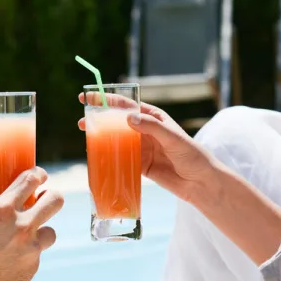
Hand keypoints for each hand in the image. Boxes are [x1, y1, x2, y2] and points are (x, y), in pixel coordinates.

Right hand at [0, 168, 63, 280]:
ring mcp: (30, 248)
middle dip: (52, 196)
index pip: (31, 180)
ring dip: (42, 229)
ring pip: (52, 231)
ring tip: (26, 235)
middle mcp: (21, 226)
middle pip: (55, 201)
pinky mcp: (33, 266)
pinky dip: (29, 252)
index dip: (38, 174)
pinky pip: (38, 253)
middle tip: (42, 200)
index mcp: (1, 210)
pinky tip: (12, 258)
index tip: (39, 175)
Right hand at [78, 94, 213, 202]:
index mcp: (153, 118)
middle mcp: (145, 131)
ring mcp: (141, 148)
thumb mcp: (173, 138)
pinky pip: (120, 159)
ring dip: (100, 139)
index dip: (106, 100)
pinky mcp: (140, 165)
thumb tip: (127, 118)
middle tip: (80, 121)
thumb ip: (151, 127)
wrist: (200, 183)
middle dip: (98, 119)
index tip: (89, 97)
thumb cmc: (192, 155)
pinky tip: (97, 158)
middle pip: (117, 122)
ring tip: (85, 139)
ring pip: (116, 141)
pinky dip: (108, 158)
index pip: (126, 106)